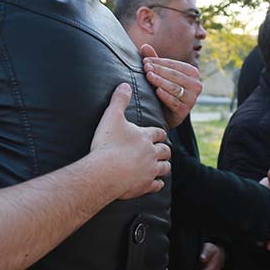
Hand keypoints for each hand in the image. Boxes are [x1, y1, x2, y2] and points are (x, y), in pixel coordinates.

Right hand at [90, 83, 170, 199]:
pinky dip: (157, 183)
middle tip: (161, 150)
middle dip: (164, 150)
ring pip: (165, 168)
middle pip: (165, 150)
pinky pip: (157, 185)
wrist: (104, 171)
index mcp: (145, 136)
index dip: (159, 133)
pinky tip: (156, 183)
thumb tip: (124, 84)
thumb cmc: (107, 144)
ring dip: (164, 166)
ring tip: (161, 165)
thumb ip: (119, 100)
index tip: (159, 134)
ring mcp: (150, 170)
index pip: (159, 133)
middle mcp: (152, 153)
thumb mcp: (111, 117)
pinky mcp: (145, 185)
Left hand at [140, 44, 201, 127]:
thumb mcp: (160, 75)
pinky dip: (165, 96)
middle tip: (145, 67)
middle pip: (174, 75)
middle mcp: (196, 85)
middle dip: (159, 70)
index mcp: (192, 72)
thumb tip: (144, 46)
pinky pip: (174, 101)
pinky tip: (157, 91)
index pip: (174, 64)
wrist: (165, 115)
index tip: (145, 60)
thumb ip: (154, 61)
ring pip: (174, 87)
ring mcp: (191, 98)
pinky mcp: (185, 110)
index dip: (159, 61)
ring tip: (148, 76)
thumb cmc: (163, 90)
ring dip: (160, 81)